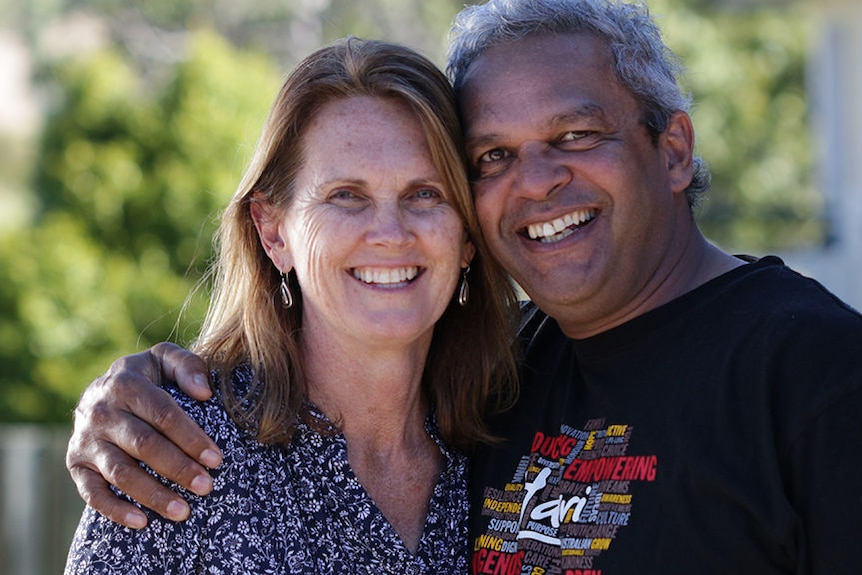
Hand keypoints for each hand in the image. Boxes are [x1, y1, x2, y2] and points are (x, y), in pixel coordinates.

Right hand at [66, 342, 222, 528]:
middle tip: (206, 487)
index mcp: (125, 382)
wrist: (102, 391)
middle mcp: (100, 410)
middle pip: (144, 445)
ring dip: (153, 494)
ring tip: (183, 511)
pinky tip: (143, 522)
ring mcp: (85, 439)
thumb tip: (204, 392)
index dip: (191, 438)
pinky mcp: (75, 463)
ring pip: (120, 472)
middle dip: (178, 468)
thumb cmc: (148, 378)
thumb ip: (187, 366)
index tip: (216, 459)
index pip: (163, 414)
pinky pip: (92, 493)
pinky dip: (115, 510)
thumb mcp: (165, 360)